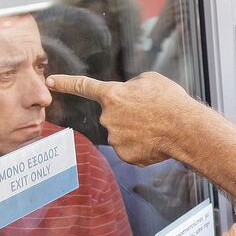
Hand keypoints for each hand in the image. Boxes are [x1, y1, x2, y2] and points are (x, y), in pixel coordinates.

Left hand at [47, 72, 218, 166]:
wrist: (185, 129)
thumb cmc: (170, 101)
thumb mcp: (150, 81)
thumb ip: (132, 87)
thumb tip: (129, 95)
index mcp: (113, 95)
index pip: (83, 86)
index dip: (65, 83)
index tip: (50, 82)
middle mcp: (108, 118)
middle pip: (113, 116)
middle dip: (128, 115)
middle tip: (150, 114)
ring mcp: (116, 138)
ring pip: (122, 134)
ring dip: (136, 131)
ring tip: (156, 128)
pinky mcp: (125, 155)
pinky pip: (130, 150)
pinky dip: (141, 147)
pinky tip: (154, 142)